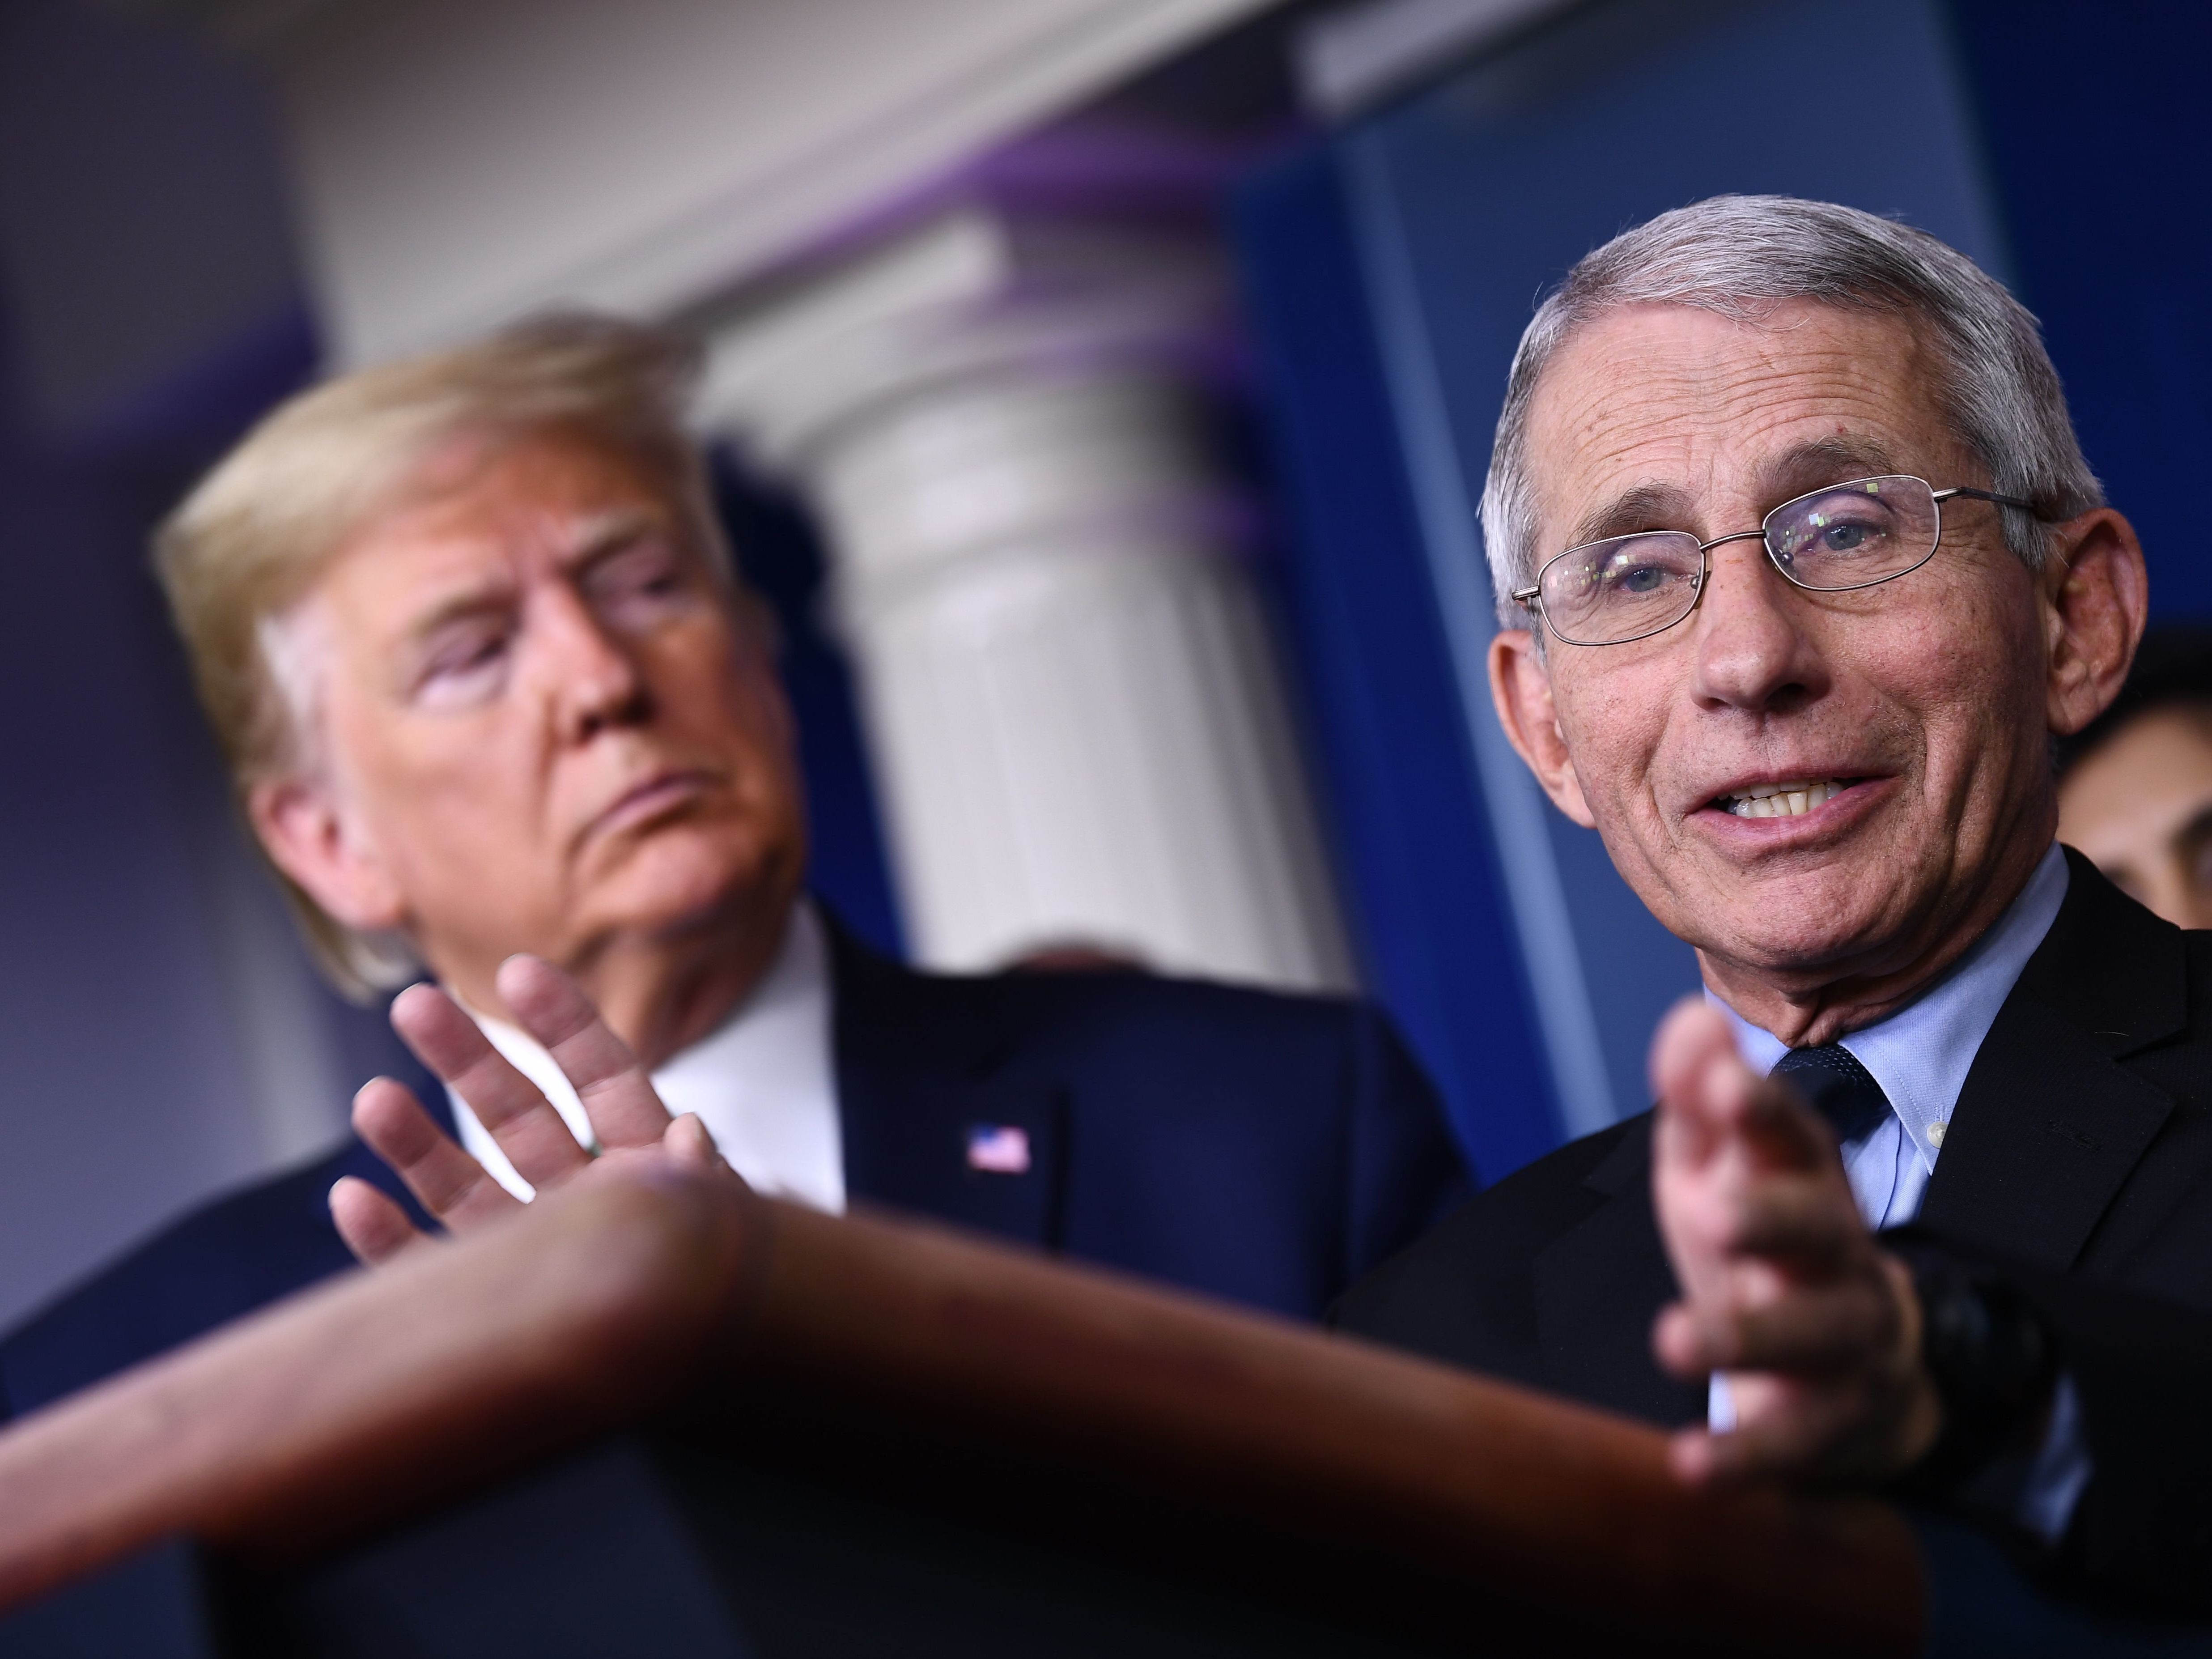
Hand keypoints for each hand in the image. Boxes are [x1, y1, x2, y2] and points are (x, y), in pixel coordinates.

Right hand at [329, 954, 730, 1265]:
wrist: (734, 1394)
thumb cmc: (745, 1299)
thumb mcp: (737, 1236)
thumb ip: (706, 1186)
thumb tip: (689, 1133)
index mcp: (645, 1159)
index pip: (601, 1075)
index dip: (563, 1022)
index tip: (517, 971)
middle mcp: (583, 1194)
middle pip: (517, 1113)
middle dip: (467, 1059)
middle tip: (414, 1004)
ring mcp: (534, 1247)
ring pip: (464, 1183)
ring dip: (416, 1142)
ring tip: (372, 1098)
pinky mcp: (496, 1305)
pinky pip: (434, 1270)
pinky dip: (390, 1239)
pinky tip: (354, 1199)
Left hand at [1648, 998, 1941, 1486]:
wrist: (1849, 1368)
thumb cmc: (1760, 1243)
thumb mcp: (1719, 1167)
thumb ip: (1698, 1099)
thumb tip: (1687, 1020)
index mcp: (1805, 1182)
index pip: (1793, 1133)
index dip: (1761, 1107)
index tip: (1723, 1082)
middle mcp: (1837, 1254)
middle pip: (1818, 1229)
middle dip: (1772, 1217)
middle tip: (1714, 1213)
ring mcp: (1844, 1340)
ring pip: (1810, 1335)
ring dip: (1741, 1337)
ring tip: (1671, 1340)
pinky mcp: (1831, 1422)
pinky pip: (1792, 1441)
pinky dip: (1742, 1456)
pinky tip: (1689, 1463)